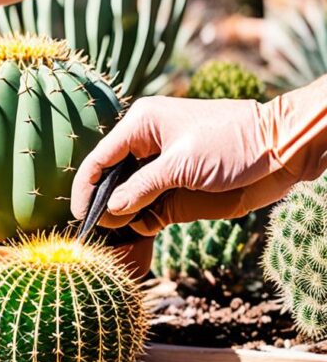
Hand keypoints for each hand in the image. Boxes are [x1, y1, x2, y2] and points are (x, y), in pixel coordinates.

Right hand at [70, 96, 297, 235]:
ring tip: (111, 236)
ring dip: (119, 215)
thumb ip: (141, 189)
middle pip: (110, 178)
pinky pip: (147, 206)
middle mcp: (146, 146)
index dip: (86, 187)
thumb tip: (110, 210)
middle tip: (93, 230)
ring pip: (127, 195)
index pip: (100, 159)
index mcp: (141, 126)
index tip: (79, 214)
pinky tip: (134, 232)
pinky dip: (139, 220)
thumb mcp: (181, 166)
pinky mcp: (176, 188)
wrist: (282, 150)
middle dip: (101, 203)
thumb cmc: (233, 143)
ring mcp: (161, 168)